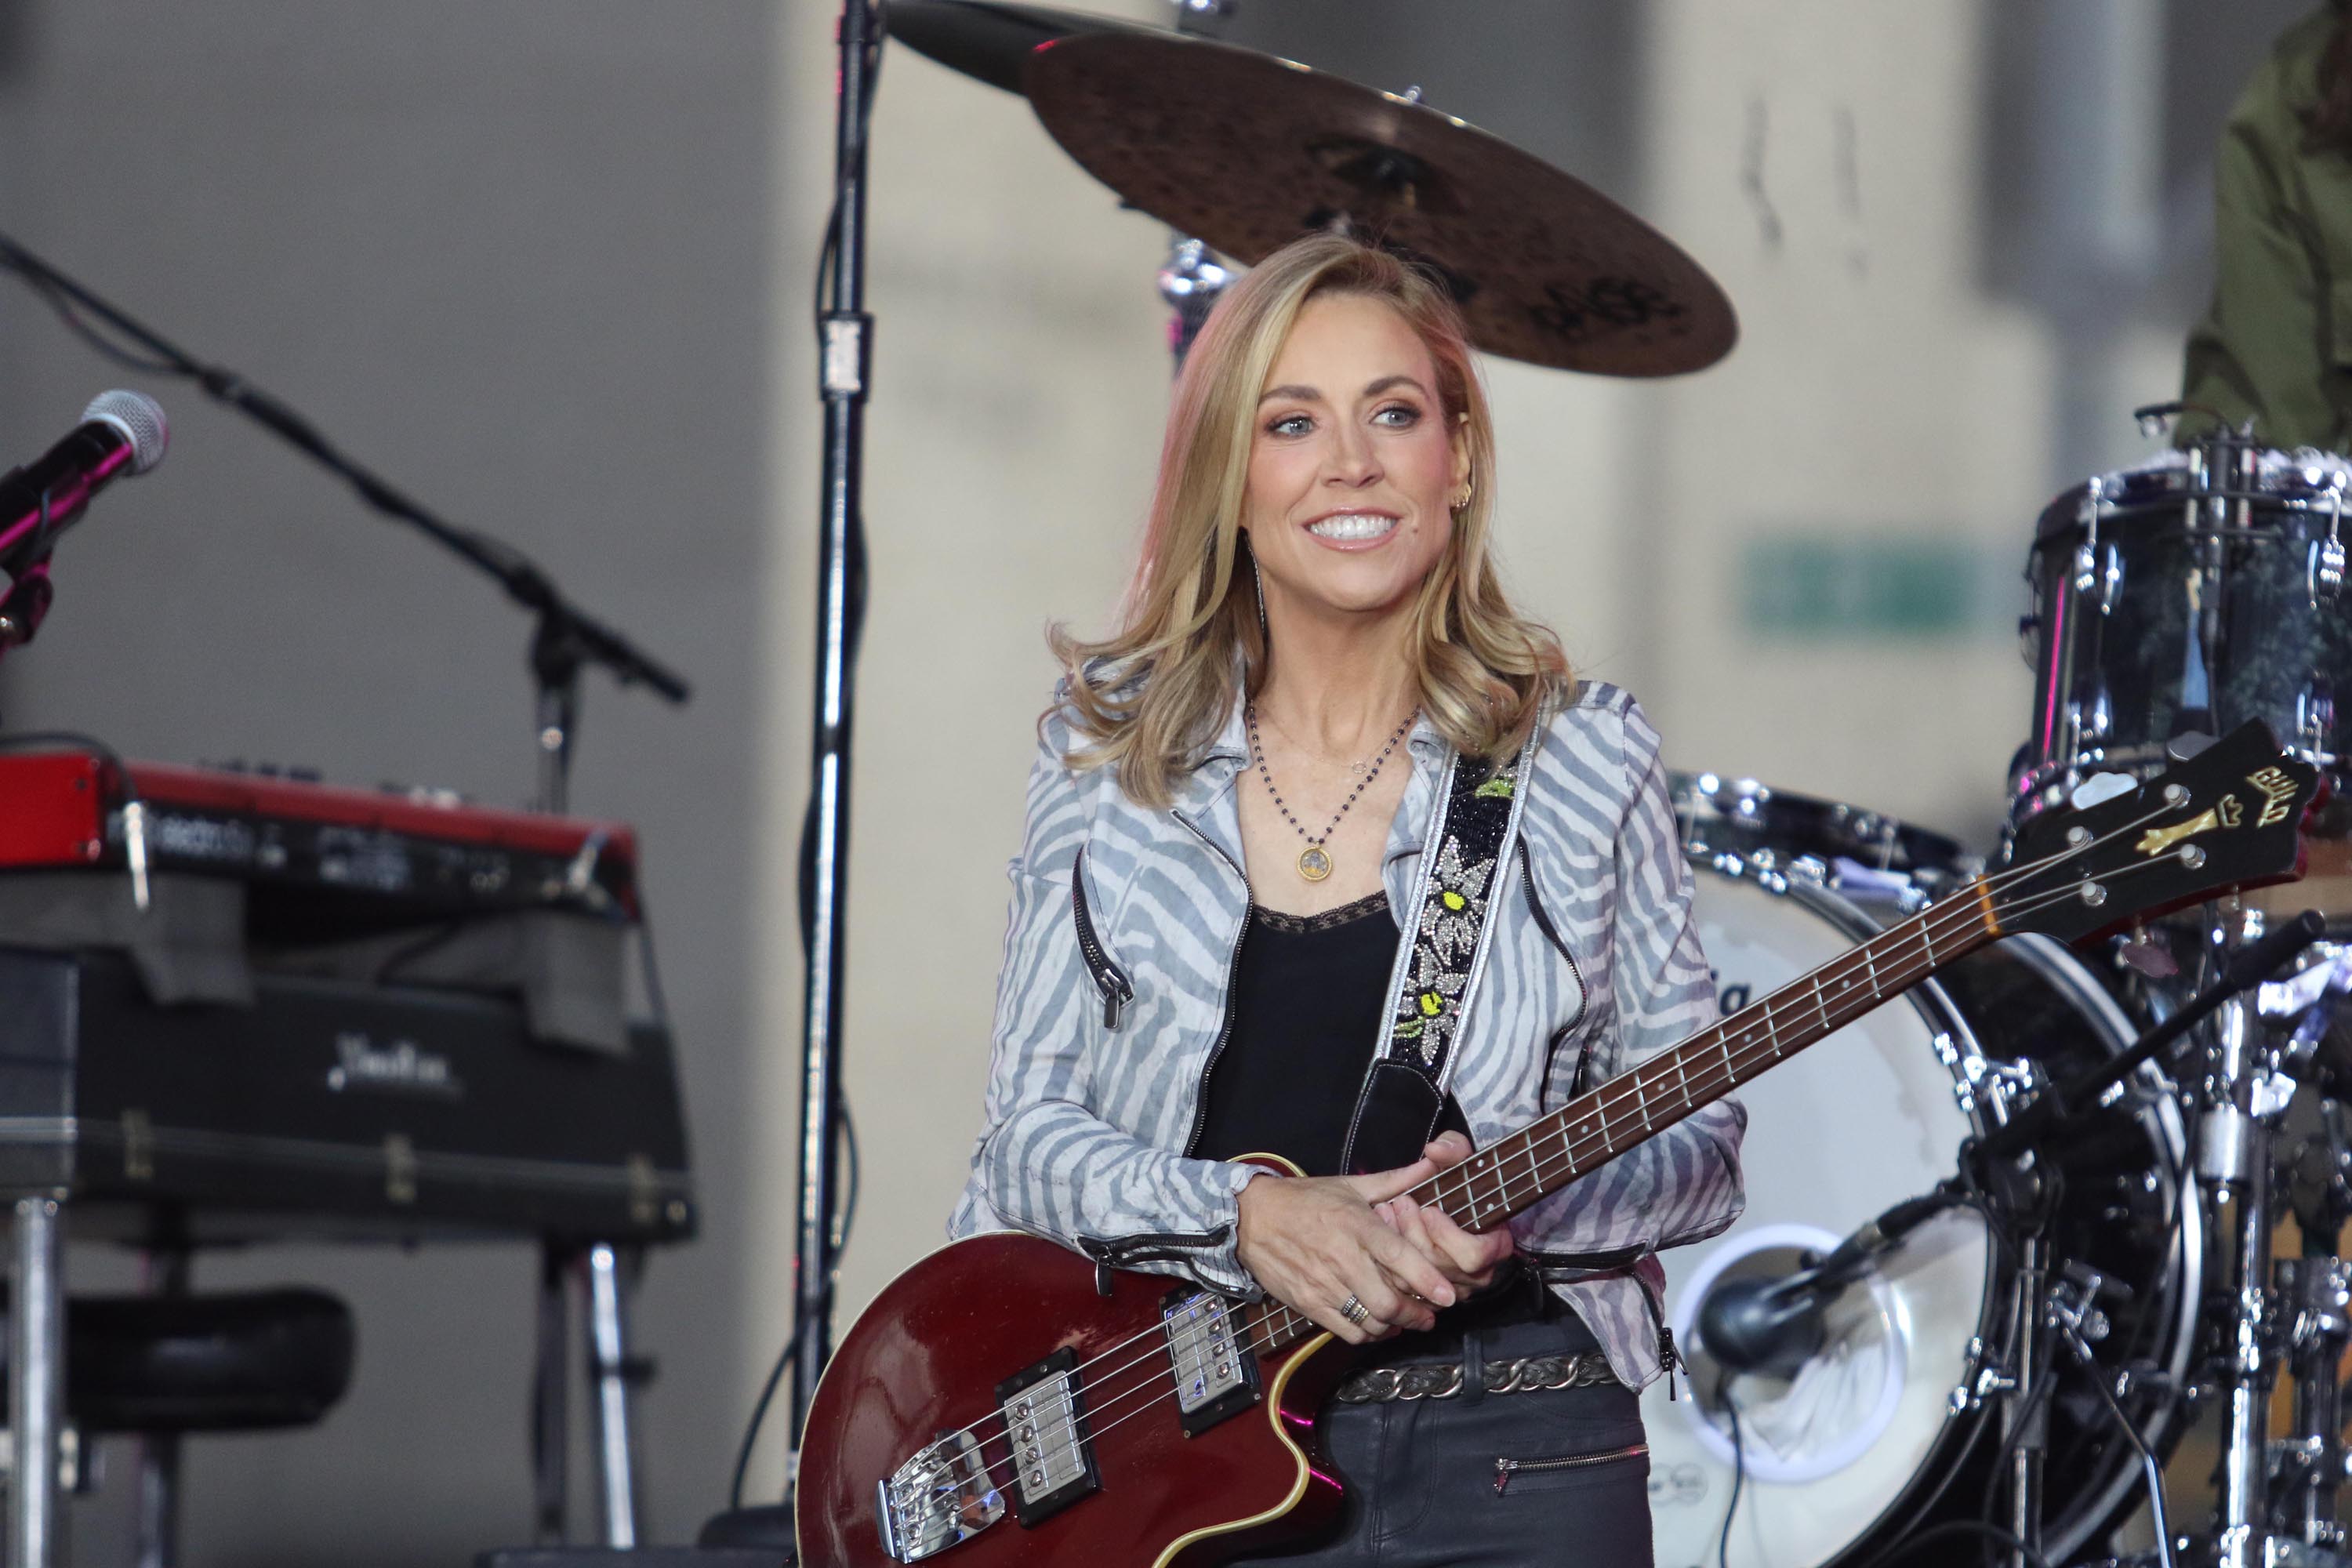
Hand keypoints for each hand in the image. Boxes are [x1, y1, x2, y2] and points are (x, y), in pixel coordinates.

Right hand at [1235, 1153, 1459, 1344]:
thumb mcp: (1350, 1185)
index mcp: (1354, 1223)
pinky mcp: (1307, 1303)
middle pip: (1386, 1301)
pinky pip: (1345, 1331)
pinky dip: (1367, 1334)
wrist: (1250, 1218)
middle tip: (1429, 1315)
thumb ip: (1395, 1181)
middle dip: (1415, 1314)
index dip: (1426, 1279)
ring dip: (1393, 1326)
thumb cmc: (1304, 1199)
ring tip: (1404, 1320)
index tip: (1447, 1295)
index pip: (1397, 1256)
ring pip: (1368, 1321)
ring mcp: (1322, 1284)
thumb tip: (1432, 1164)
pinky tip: (1375, 1325)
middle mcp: (1340, 1257)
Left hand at [1376, 1131, 1514, 1295]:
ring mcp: (1452, 1288)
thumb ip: (1453, 1149)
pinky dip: (1388, 1263)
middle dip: (1415, 1235)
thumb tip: (1435, 1150)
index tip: (1429, 1210)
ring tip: (1385, 1212)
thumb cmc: (1453, 1183)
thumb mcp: (1457, 1158)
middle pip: (1442, 1268)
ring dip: (1399, 1244)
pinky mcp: (1429, 1297)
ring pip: (1420, 1282)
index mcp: (1494, 1245)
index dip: (1450, 1236)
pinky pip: (1404, 1291)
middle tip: (1400, 1204)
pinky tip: (1380, 1234)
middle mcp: (1476, 1273)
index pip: (1475, 1256)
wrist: (1442, 1204)